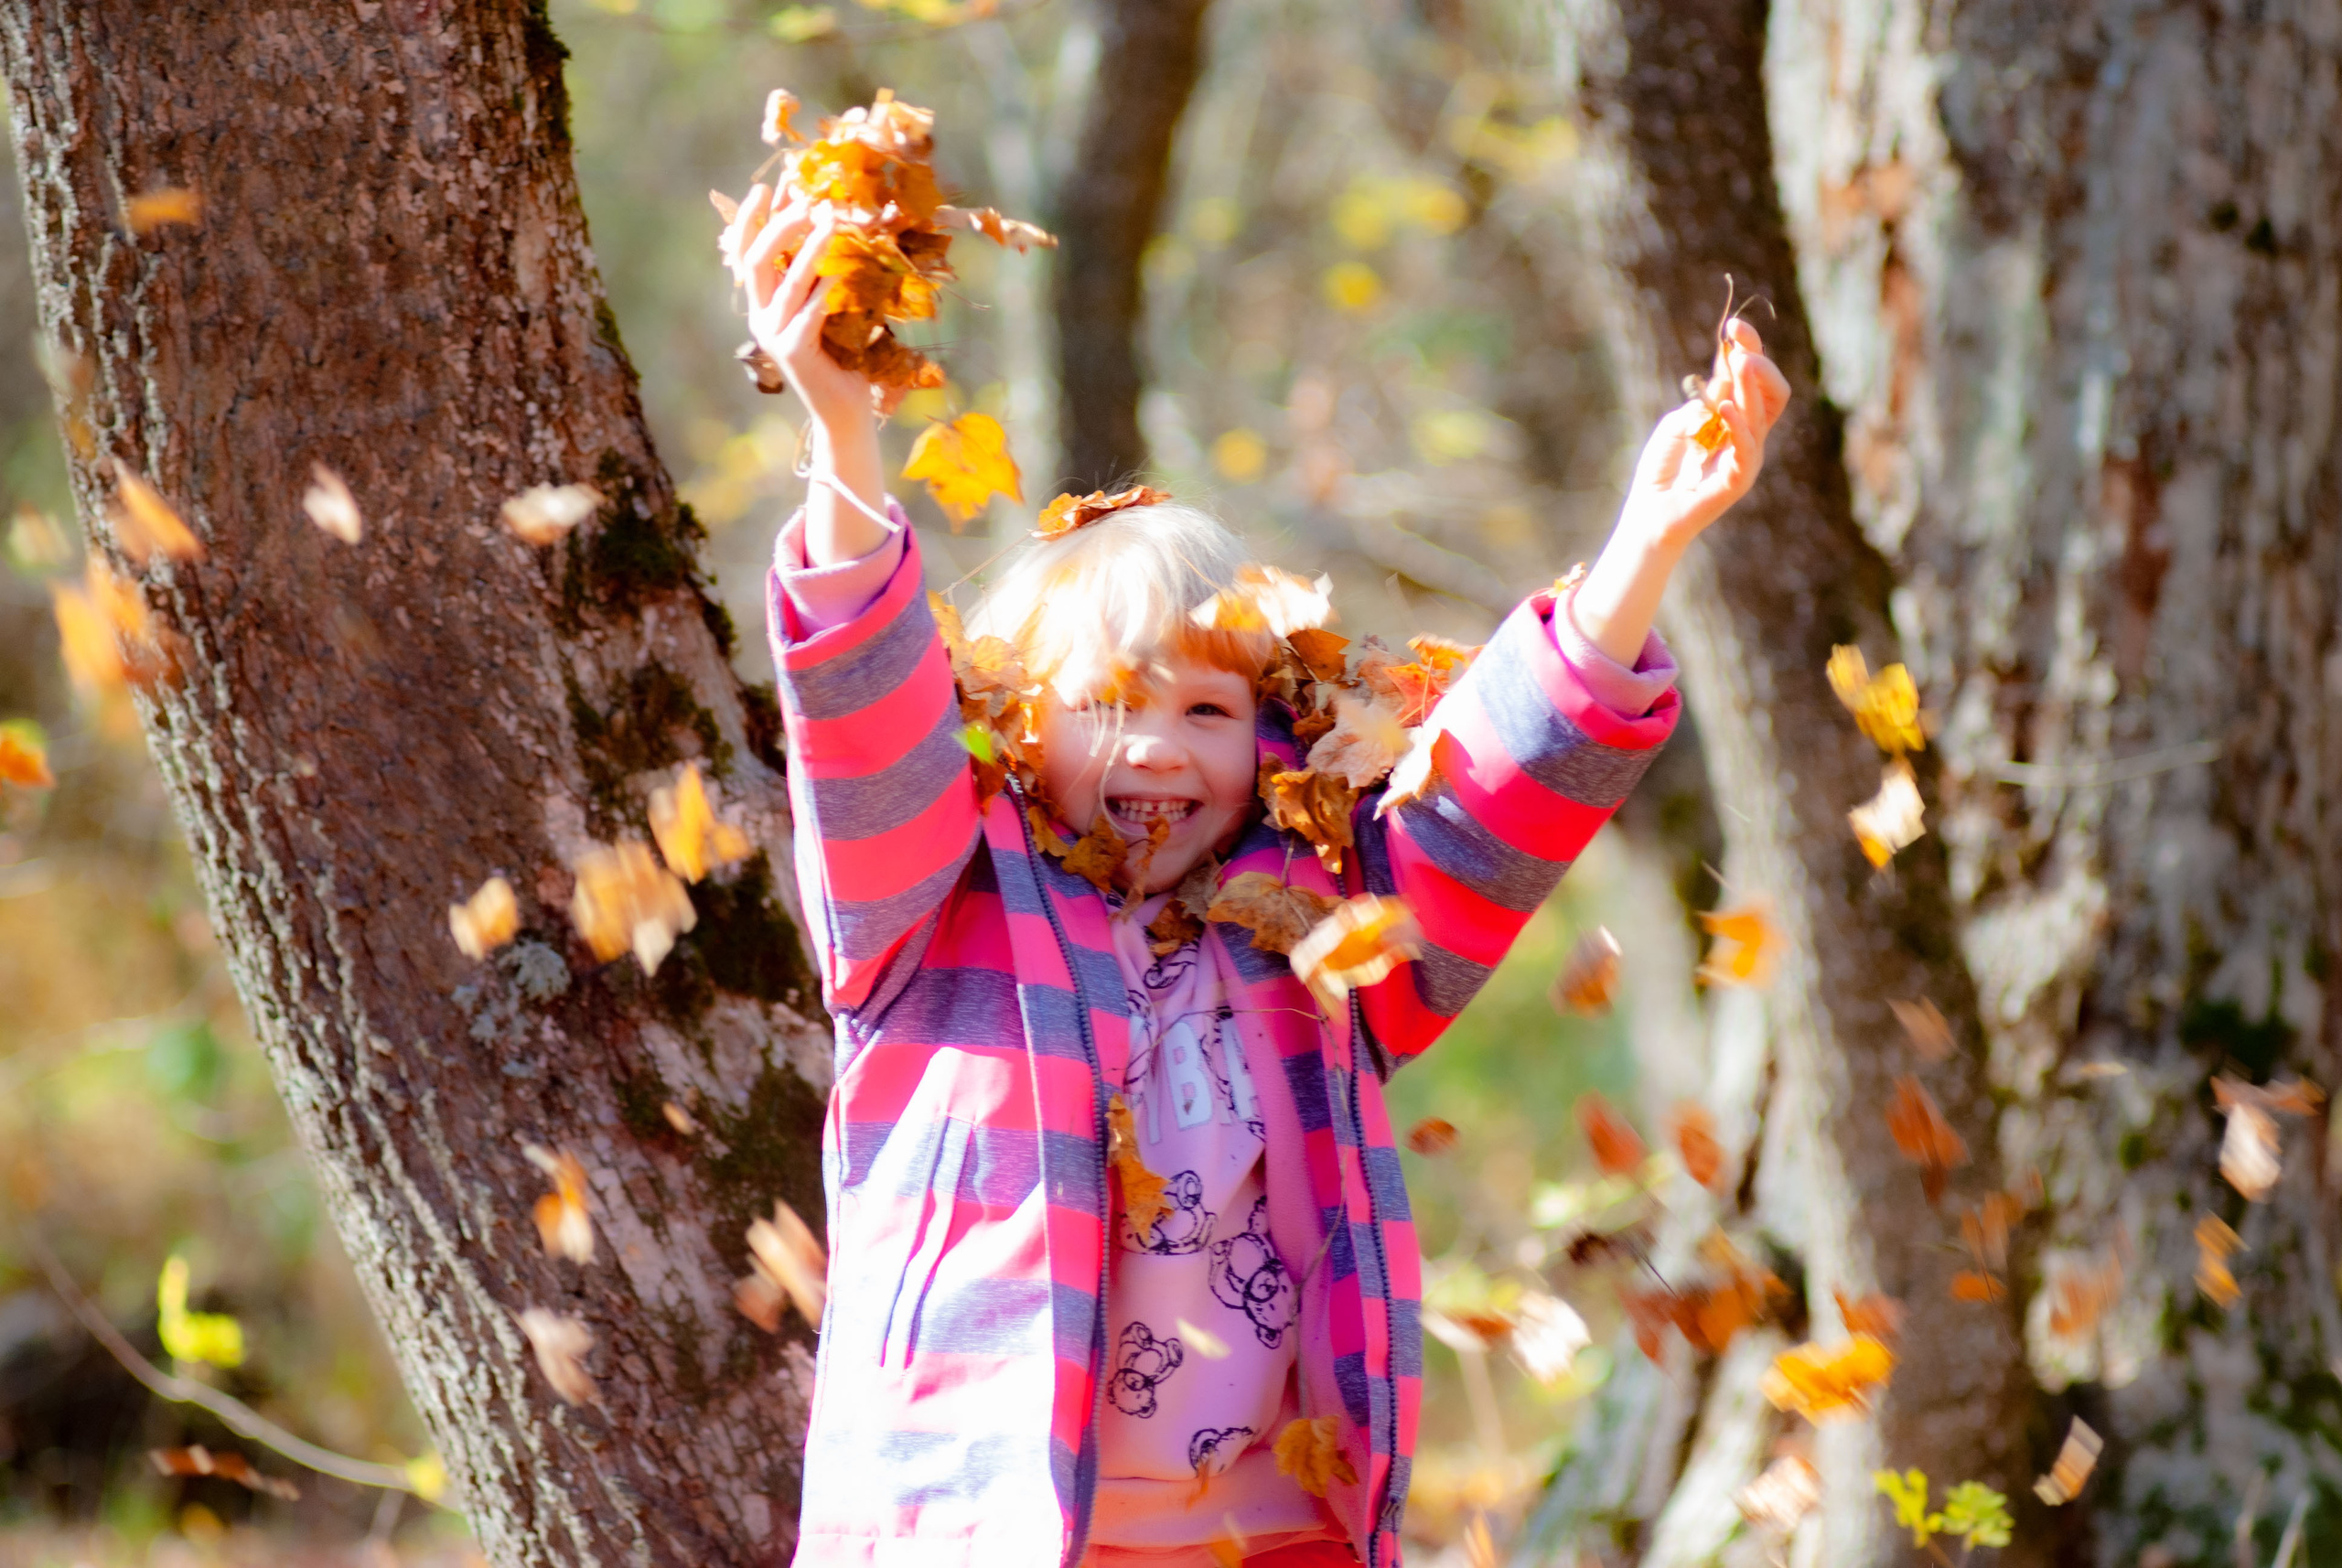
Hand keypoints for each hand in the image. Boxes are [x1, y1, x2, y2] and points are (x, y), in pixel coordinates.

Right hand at [724, 185, 878, 434]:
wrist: (844, 411)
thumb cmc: (843, 357)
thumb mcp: (829, 310)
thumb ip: (823, 277)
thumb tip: (837, 226)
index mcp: (764, 304)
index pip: (746, 253)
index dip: (750, 220)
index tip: (764, 188)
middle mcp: (761, 318)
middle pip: (757, 260)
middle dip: (779, 225)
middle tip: (804, 200)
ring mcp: (774, 335)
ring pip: (786, 282)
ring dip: (808, 248)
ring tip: (829, 220)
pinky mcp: (794, 352)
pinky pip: (810, 312)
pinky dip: (825, 288)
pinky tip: (842, 269)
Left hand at [1617, 319, 1791, 553]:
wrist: (1650, 513)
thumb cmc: (1661, 470)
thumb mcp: (1674, 425)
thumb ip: (1696, 406)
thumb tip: (1716, 392)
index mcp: (1734, 415)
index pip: (1752, 377)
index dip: (1748, 348)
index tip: (1733, 325)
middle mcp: (1747, 433)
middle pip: (1772, 390)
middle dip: (1759, 362)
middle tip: (1739, 346)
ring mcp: (1747, 456)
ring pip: (1764, 412)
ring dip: (1752, 384)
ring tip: (1739, 362)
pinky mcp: (1738, 479)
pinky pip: (1747, 448)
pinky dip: (1738, 425)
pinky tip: (1724, 407)